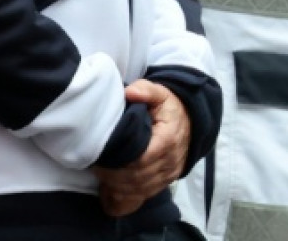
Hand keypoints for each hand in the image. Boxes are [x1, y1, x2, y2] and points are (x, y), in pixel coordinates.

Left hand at [93, 80, 191, 216]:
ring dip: (117, 187)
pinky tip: (112, 190)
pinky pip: (143, 196)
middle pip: (137, 179)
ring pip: (139, 190)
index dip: (118, 165)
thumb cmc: (170, 109)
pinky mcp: (165, 182)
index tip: (101, 158)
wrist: (191, 121)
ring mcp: (168, 175)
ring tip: (103, 175)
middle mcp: (170, 162)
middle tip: (96, 166)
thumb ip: (146, 91)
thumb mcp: (161, 94)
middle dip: (113, 176)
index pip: (140, 162)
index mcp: (167, 141)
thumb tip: (130, 92)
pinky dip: (125, 196)